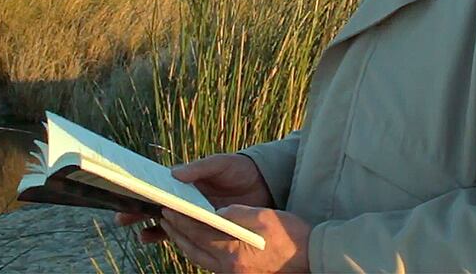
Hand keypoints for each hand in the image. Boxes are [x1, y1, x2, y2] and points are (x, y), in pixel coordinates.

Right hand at [115, 153, 272, 243]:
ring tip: (139, 235)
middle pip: (158, 205)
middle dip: (138, 211)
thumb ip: (200, 167)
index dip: (143, 189)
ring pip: (166, 222)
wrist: (264, 185)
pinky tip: (160, 241)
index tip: (126, 193)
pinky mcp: (204, 226)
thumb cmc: (239, 169)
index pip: (160, 184)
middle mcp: (186, 197)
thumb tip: (174, 172)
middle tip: (120, 218)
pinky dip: (170, 238)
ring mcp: (194, 212)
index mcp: (186, 180)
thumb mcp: (221, 163)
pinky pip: (184, 234)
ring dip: (151, 228)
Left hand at [159, 205, 310, 273]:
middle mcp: (230, 268)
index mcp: (234, 252)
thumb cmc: (289, 234)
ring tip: (175, 228)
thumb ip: (234, 214)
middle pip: (194, 249)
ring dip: (186, 243)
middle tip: (164, 217)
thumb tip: (214, 212)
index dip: (181, 221)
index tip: (168, 209)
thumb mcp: (262, 216)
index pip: (199, 234)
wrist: (311, 257)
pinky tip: (197, 241)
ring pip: (200, 259)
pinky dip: (200, 251)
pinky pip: (211, 264)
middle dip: (177, 233)